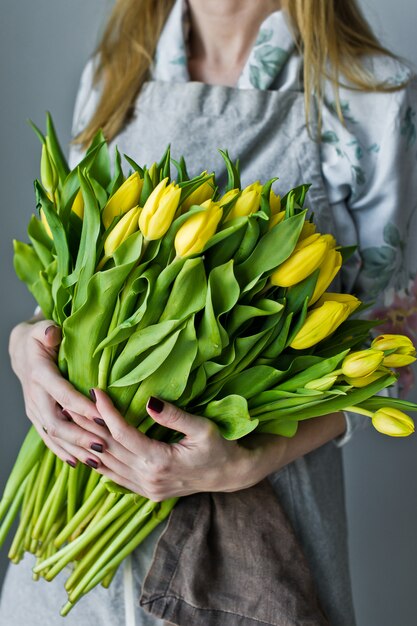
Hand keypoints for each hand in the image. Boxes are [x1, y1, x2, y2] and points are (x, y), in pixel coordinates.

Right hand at [9, 318, 108, 467]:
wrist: (21, 350)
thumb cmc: (40, 338)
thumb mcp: (43, 328)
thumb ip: (47, 331)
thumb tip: (52, 334)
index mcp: (40, 374)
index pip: (63, 394)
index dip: (82, 407)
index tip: (103, 417)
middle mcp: (35, 395)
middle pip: (57, 422)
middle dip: (81, 436)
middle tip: (104, 446)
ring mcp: (34, 409)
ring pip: (54, 435)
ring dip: (75, 449)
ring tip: (97, 461)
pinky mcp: (36, 417)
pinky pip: (48, 438)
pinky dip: (62, 452)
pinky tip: (77, 463)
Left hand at [87, 389, 288, 500]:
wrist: (229, 475)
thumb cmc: (219, 447)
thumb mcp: (203, 428)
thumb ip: (174, 416)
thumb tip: (149, 402)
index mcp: (159, 461)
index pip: (123, 433)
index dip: (106, 411)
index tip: (95, 390)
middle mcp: (148, 478)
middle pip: (108, 449)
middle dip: (88, 425)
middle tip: (71, 403)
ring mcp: (145, 488)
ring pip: (107, 465)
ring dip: (88, 444)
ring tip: (73, 423)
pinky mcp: (146, 493)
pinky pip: (114, 478)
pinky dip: (99, 463)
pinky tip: (88, 449)